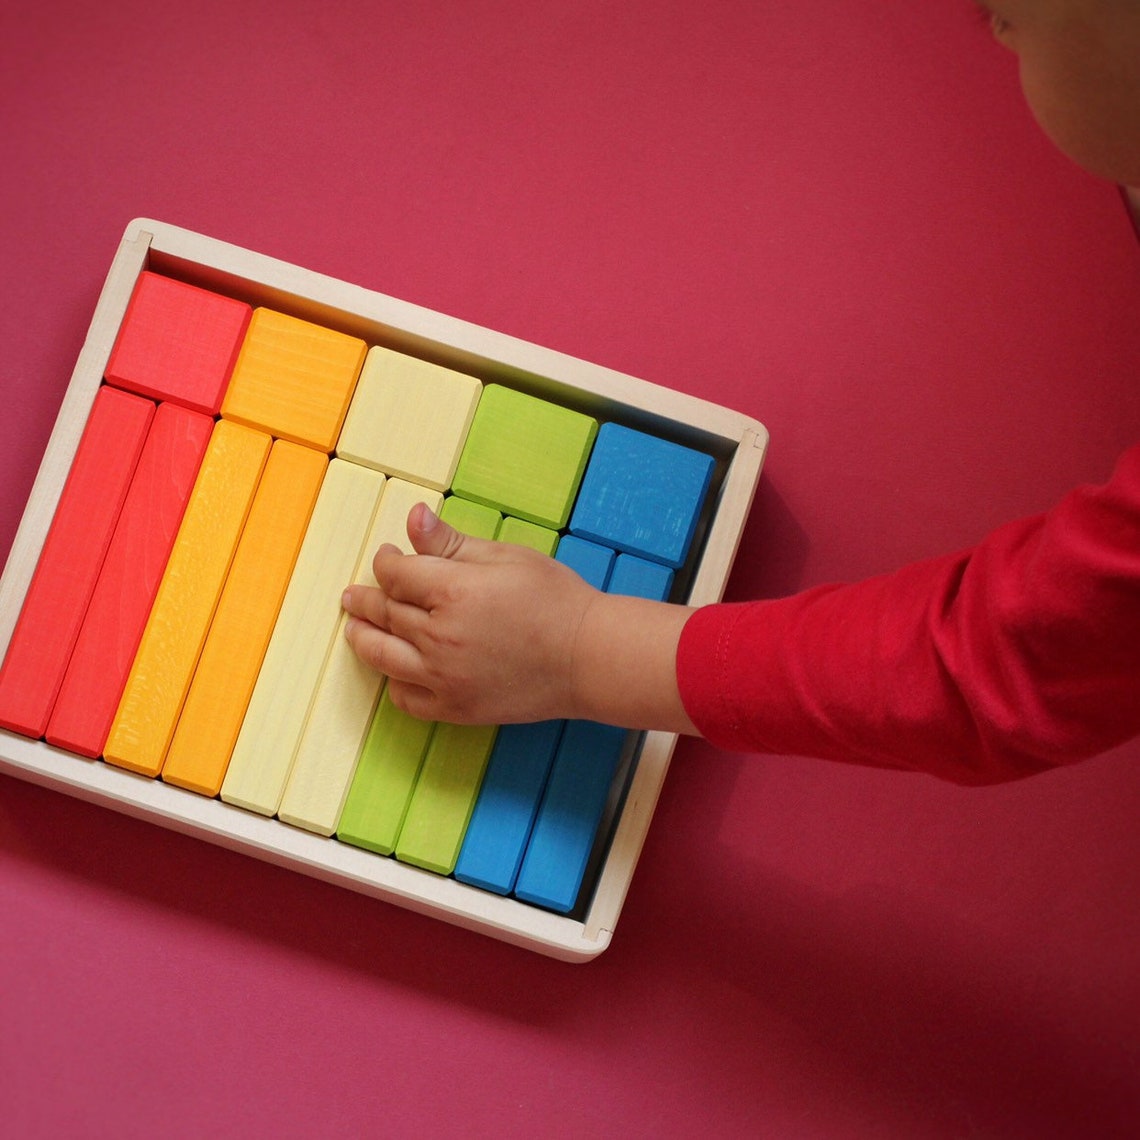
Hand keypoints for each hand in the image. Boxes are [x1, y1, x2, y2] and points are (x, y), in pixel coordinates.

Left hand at [342, 503, 698, 733]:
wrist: (588, 657)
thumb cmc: (555, 600)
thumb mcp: (505, 557)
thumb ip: (452, 542)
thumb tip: (414, 517)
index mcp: (453, 591)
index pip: (396, 574)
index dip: (385, 562)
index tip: (388, 557)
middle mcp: (440, 636)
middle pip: (384, 613)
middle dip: (365, 599)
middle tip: (354, 595)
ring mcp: (444, 676)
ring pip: (383, 656)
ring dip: (363, 638)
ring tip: (356, 629)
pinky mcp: (455, 707)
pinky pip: (406, 697)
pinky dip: (394, 683)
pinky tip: (395, 671)